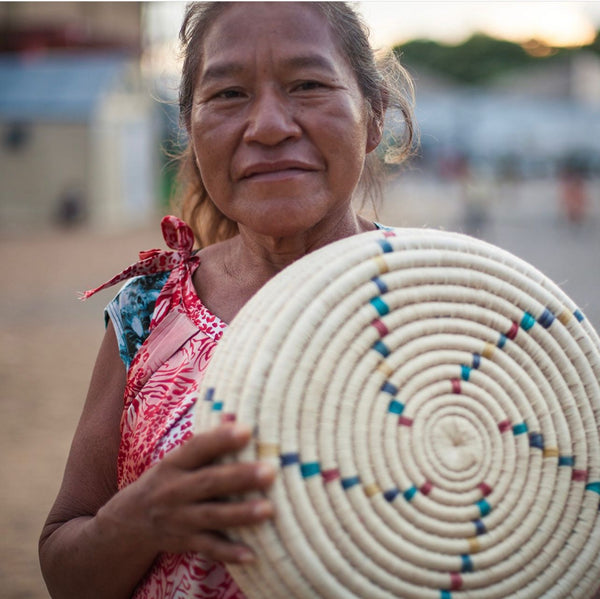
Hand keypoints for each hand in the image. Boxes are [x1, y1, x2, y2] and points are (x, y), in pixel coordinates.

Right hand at [95, 424, 274, 562]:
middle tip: (270, 472)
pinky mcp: (185, 542)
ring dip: (240, 514)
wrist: (129, 521)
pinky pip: (209, 547)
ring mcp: (179, 518)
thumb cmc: (168, 479)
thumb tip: (237, 414)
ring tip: (269, 509)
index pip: (198, 447)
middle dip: (240, 477)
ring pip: (212, 516)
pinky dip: (229, 552)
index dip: (221, 439)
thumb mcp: (180, 458)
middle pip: (209, 482)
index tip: (247, 430)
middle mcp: (174, 490)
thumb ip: (209, 441)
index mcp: (174, 463)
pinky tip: (252, 553)